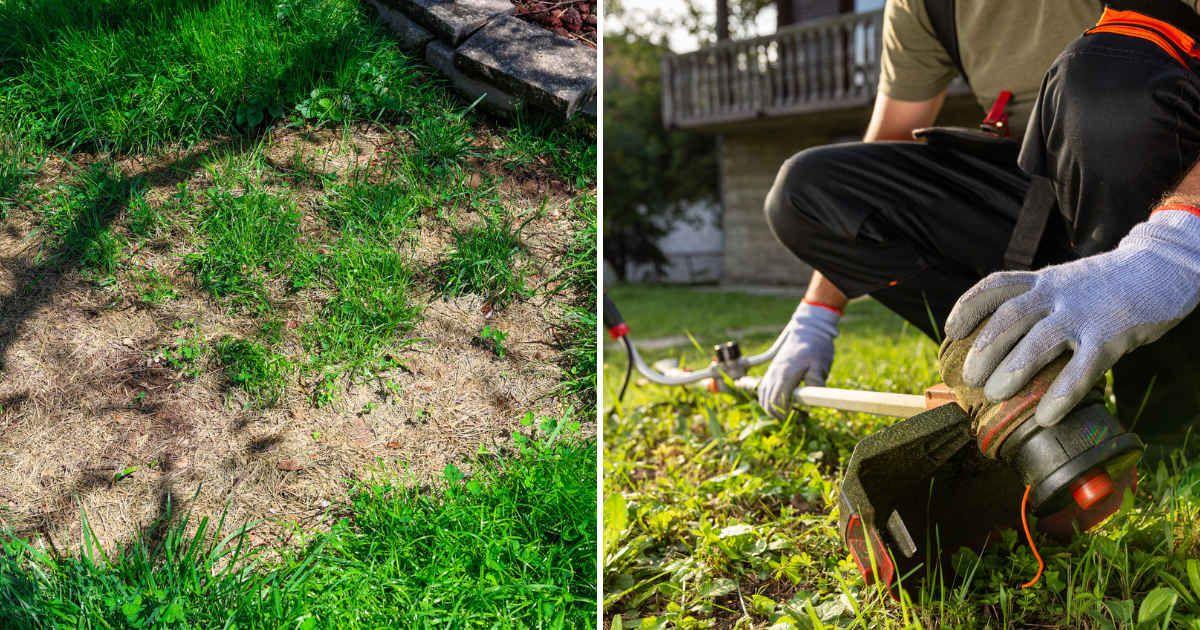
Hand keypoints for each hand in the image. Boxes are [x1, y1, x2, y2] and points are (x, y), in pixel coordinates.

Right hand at [758, 301, 838, 418]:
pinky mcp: (772, 369)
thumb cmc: (816, 347)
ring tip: (783, 412)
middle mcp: (774, 374)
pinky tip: (777, 402)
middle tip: (788, 418)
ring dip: (769, 406)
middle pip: (766, 401)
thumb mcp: (820, 365)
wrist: (808, 330)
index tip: (791, 418)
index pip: (776, 401)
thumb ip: (815, 382)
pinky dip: (767, 398)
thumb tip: (811, 399)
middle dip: (775, 413)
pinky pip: (764, 388)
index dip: (782, 413)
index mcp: (786, 374)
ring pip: (762, 395)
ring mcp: (772, 371)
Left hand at [945, 210, 1199, 425]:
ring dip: (1013, 369)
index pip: (996, 286)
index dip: (968, 307)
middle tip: (969, 378)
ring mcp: (1084, 312)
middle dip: (985, 348)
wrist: (1163, 267)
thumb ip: (1041, 304)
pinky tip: (1045, 416)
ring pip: (1040, 340)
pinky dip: (1061, 394)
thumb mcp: (1068, 283)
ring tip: (995, 395)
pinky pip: (1082, 368)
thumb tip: (1007, 346)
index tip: (951, 331)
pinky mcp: (1112, 334)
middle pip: (1010, 317)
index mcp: (1044, 280)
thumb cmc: (1110, 285)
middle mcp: (1057, 293)